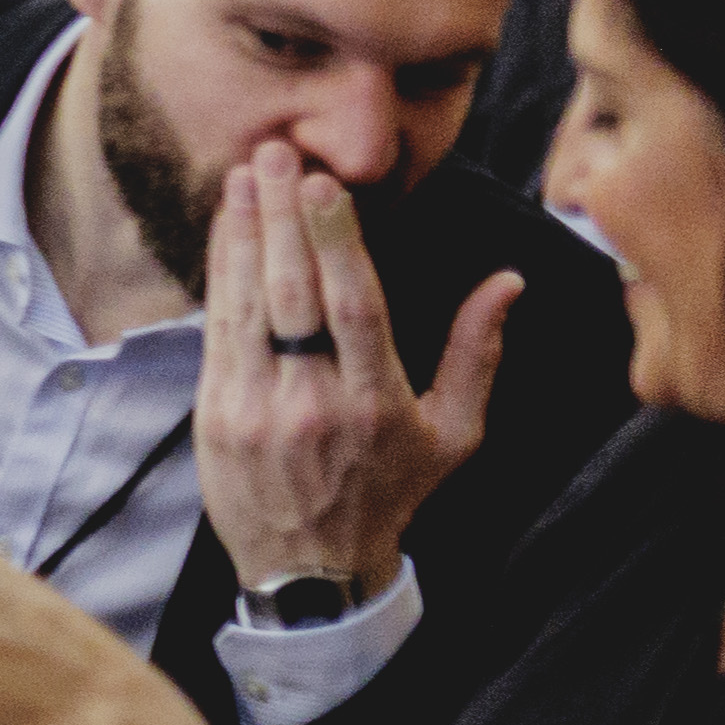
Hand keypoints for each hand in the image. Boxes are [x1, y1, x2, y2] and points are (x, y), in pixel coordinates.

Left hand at [198, 149, 510, 605]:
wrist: (310, 570)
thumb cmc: (391, 492)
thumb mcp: (455, 434)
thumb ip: (479, 354)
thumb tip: (509, 282)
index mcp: (376, 404)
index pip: (355, 309)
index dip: (336, 242)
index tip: (325, 185)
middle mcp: (312, 404)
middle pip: (293, 295)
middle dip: (284, 218)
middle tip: (277, 153)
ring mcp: (257, 409)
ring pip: (247, 306)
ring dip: (245, 234)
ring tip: (247, 174)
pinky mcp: (215, 415)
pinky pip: (217, 331)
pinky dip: (220, 275)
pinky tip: (228, 229)